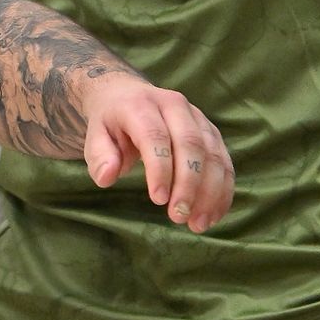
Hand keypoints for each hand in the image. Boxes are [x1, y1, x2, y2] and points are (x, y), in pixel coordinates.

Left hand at [78, 72, 233, 230]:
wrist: (128, 95)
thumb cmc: (111, 124)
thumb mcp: (95, 136)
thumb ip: (100, 157)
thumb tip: (106, 178)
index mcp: (141, 105)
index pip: (155, 136)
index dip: (160, 169)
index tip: (158, 200)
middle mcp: (174, 106)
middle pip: (190, 144)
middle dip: (189, 184)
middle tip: (179, 217)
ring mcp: (197, 117)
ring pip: (213, 153)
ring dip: (210, 192)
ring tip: (198, 224)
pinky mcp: (211, 132)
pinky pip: (224, 161)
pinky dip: (223, 190)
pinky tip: (213, 215)